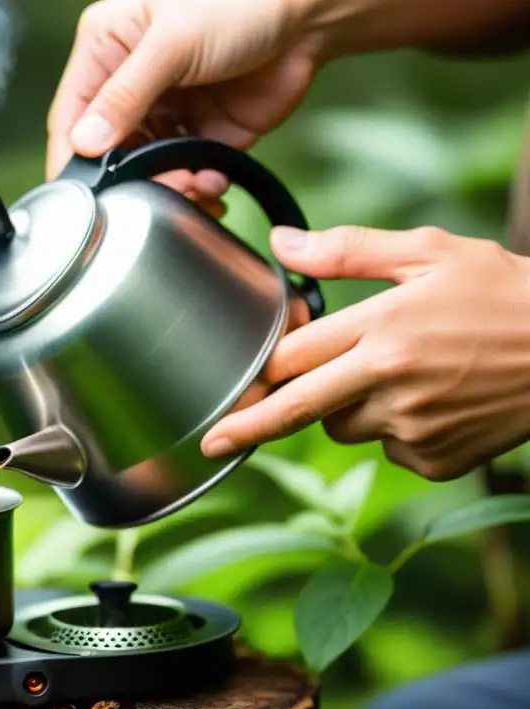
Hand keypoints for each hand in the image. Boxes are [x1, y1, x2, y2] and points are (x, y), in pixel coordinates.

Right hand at [45, 0, 327, 210]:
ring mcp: (167, 111)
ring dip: (166, 186)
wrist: (309, 15)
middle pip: (109, 152)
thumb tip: (86, 142)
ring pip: (146, 169)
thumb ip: (125, 95)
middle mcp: (131, 83)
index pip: (72, 115)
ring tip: (192, 185)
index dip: (72, 157)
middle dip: (130, 179)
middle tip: (157, 188)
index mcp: (108, 49)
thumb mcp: (173, 42)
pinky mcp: (202, 134)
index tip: (83, 194)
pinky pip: (186, 173)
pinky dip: (196, 187)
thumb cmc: (241, 0)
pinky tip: (212, 182)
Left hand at [200, 226, 529, 480]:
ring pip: (343, 428)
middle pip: (298, 410)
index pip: (292, 357)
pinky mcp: (437, 459)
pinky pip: (389, 450)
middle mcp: (391, 381)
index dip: (259, 368)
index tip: (228, 386)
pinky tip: (429, 400)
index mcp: (382, 327)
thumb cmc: (501, 290)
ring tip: (392, 374)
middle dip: (249, 426)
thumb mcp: (428, 253)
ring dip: (344, 408)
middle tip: (212, 442)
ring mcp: (415, 426)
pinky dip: (393, 431)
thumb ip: (347, 250)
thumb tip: (280, 243)